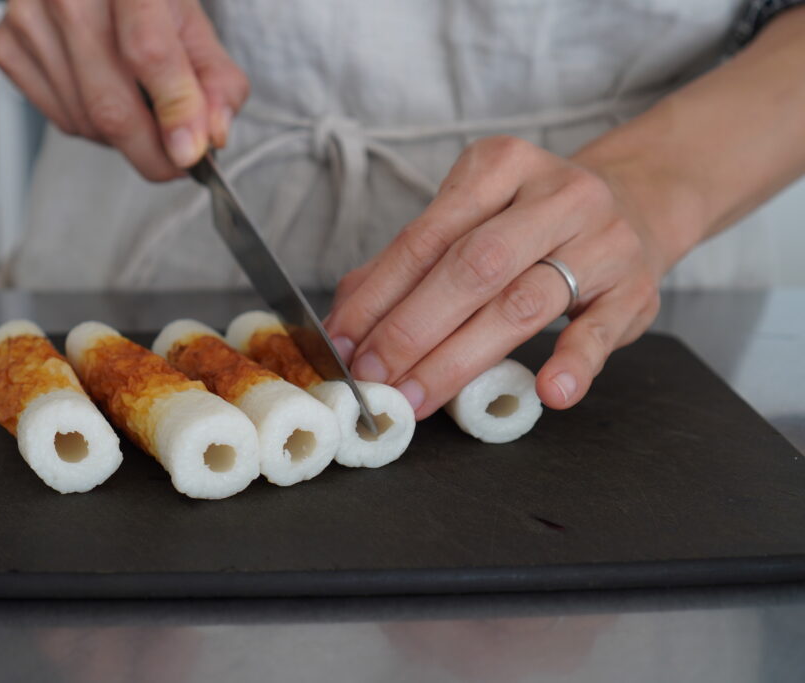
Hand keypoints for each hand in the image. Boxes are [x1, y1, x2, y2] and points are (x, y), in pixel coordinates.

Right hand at [0, 0, 248, 179]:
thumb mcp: (191, 22)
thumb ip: (214, 78)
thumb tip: (211, 135)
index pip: (148, 51)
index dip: (174, 111)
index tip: (191, 154)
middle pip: (109, 105)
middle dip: (151, 152)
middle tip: (179, 162)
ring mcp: (26, 17)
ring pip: (84, 123)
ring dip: (122, 138)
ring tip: (140, 107)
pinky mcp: (4, 44)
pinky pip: (58, 119)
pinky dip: (88, 125)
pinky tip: (102, 93)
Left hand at [324, 135, 667, 419]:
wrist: (638, 201)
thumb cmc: (532, 221)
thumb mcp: (473, 217)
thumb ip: (410, 263)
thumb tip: (344, 319)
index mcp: (500, 166)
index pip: (426, 237)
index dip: (378, 296)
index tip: (344, 343)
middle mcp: (555, 195)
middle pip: (473, 267)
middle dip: (412, 329)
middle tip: (373, 377)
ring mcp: (602, 240)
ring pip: (523, 303)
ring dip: (460, 357)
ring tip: (417, 397)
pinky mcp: (635, 289)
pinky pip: (602, 330)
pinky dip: (574, 363)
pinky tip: (549, 392)